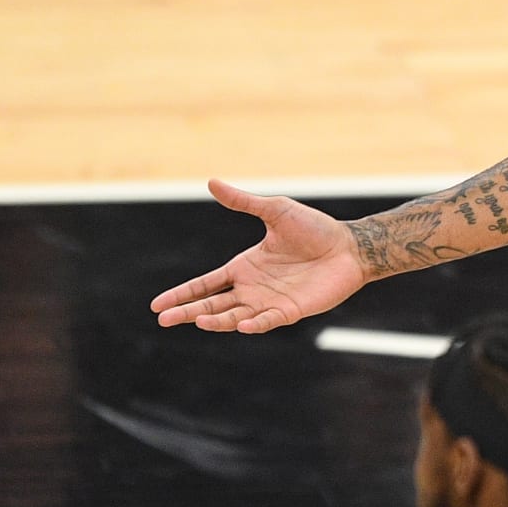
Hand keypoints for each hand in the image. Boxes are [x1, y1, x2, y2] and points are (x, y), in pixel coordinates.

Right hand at [150, 179, 366, 333]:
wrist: (350, 246)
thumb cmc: (315, 228)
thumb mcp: (276, 211)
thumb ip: (244, 202)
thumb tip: (212, 181)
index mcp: (244, 267)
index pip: (205, 284)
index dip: (182, 294)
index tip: (157, 305)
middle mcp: (252, 288)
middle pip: (212, 304)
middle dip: (188, 313)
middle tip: (164, 320)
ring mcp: (270, 302)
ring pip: (234, 316)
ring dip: (217, 320)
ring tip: (198, 321)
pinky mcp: (291, 311)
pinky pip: (267, 321)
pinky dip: (253, 324)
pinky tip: (240, 325)